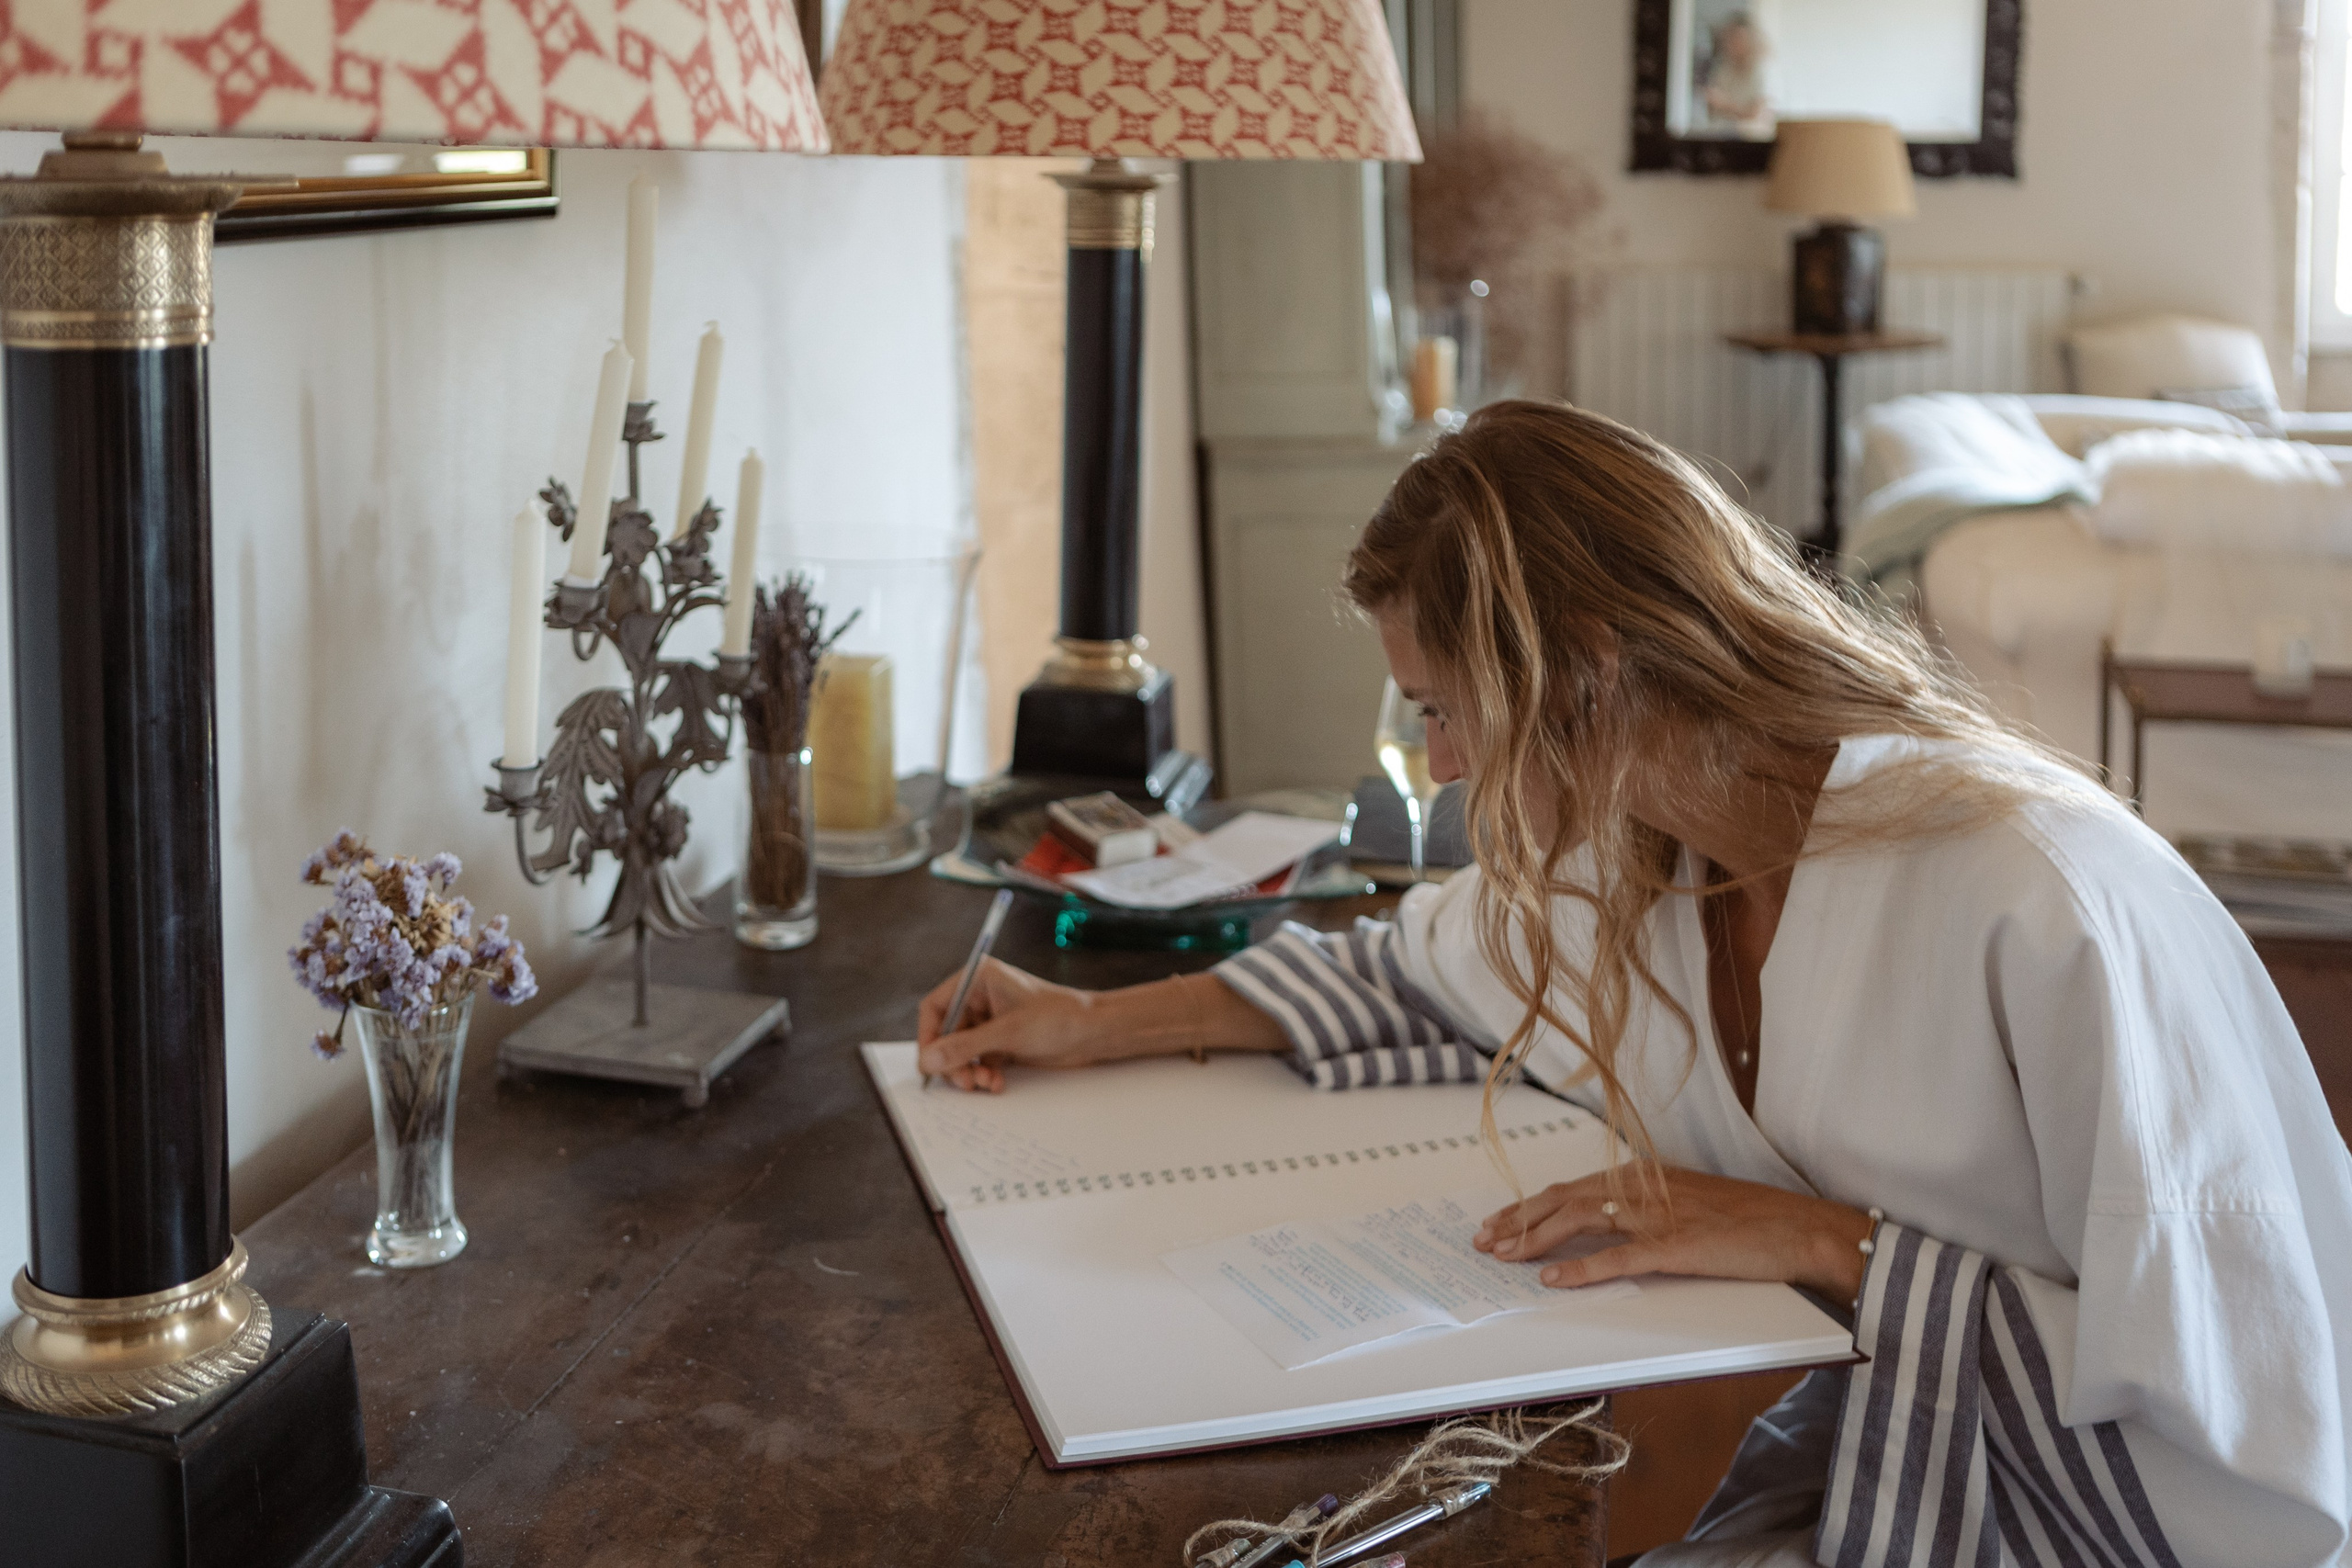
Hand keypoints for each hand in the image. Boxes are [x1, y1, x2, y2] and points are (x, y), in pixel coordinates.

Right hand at [916, 959, 1100, 1092]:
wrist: (1094, 1033)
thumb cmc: (1057, 1018)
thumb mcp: (1007, 1033)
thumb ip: (964, 1046)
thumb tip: (927, 1060)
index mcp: (978, 980)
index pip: (935, 1007)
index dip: (928, 1036)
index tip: (929, 1063)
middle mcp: (980, 999)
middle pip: (945, 1034)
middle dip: (952, 1061)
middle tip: (964, 1082)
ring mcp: (990, 1022)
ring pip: (960, 1051)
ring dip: (968, 1071)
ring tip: (984, 1083)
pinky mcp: (1001, 1042)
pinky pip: (978, 1061)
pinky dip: (983, 1074)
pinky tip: (996, 1083)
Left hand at [1472, 1166, 1876, 1300]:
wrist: (1799, 1228)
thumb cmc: (1747, 1220)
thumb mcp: (1685, 1203)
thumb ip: (1644, 1209)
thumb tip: (1601, 1226)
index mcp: (1642, 1177)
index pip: (1570, 1189)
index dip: (1529, 1206)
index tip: (1497, 1222)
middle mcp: (1643, 1189)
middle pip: (1563, 1200)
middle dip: (1518, 1220)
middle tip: (1483, 1239)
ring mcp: (1658, 1216)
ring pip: (1580, 1221)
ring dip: (1536, 1239)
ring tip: (1504, 1255)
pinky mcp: (1677, 1246)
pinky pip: (1619, 1258)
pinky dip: (1582, 1269)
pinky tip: (1553, 1281)